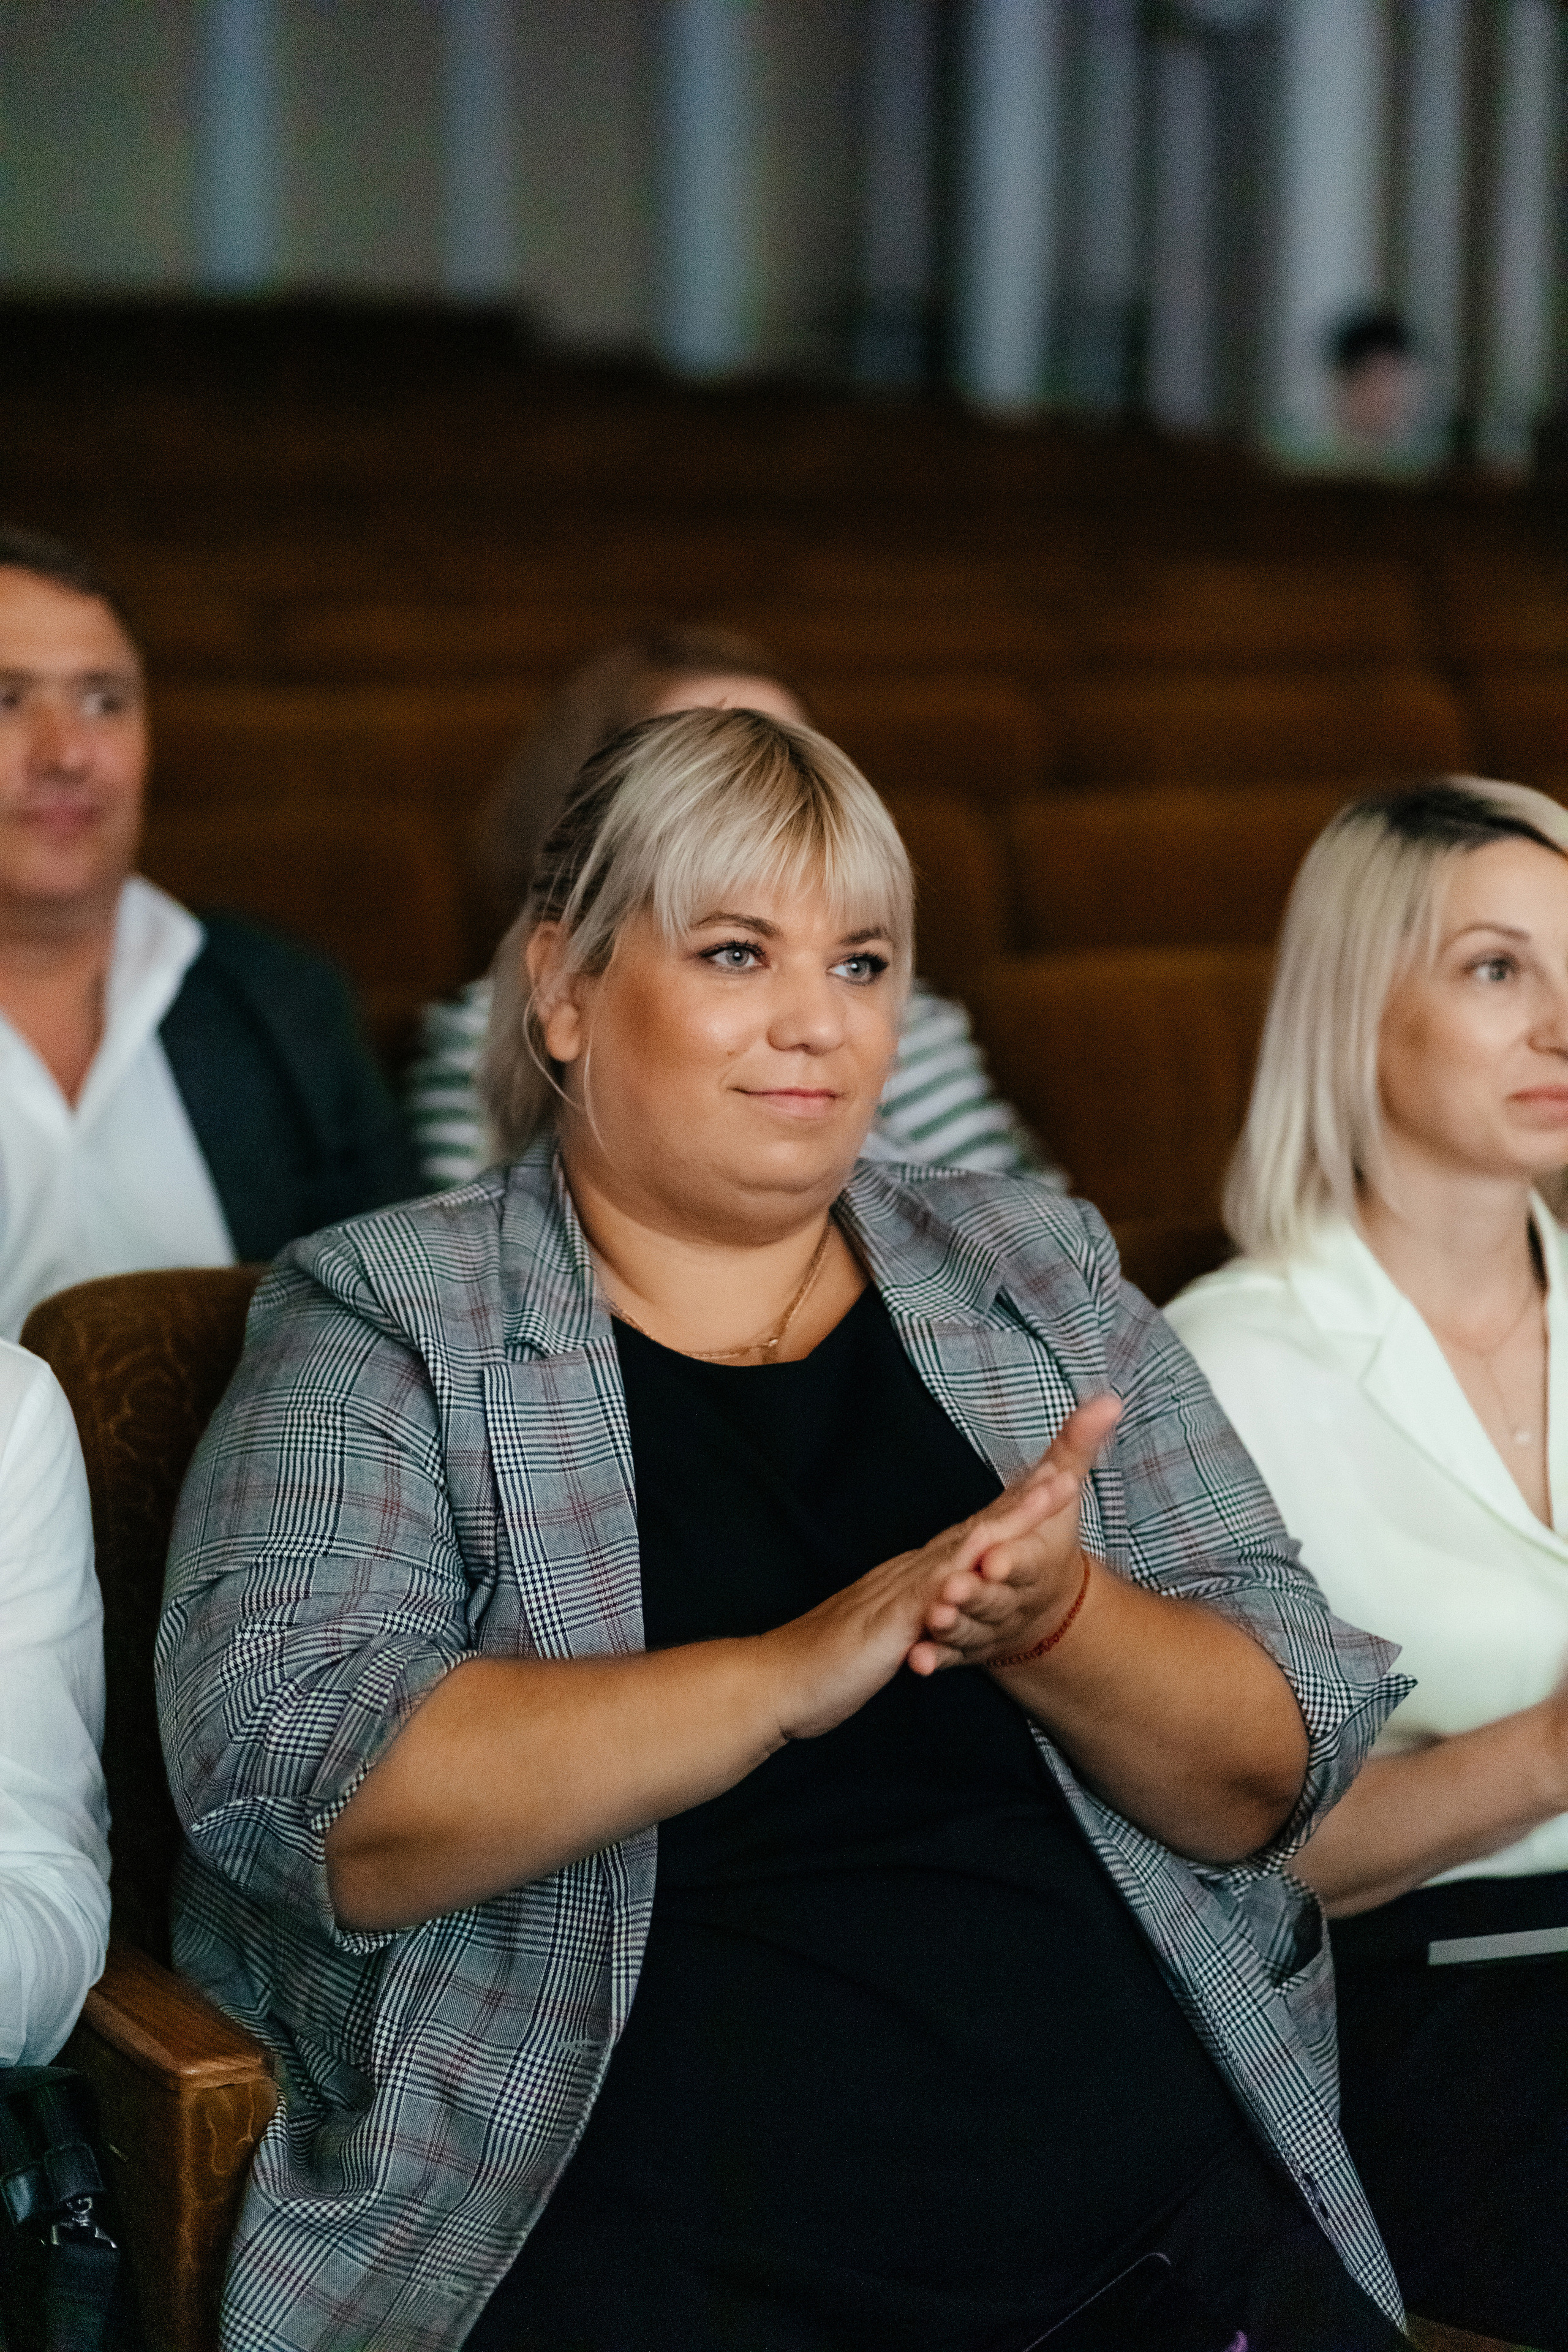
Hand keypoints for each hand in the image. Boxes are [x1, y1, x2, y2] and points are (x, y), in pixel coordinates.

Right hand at [763, 1392, 1121, 1741]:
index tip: (1050, 1482)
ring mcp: (900, 1591)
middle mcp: (907, 1574)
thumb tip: (930, 1613)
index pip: (968, 1536)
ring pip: (966, 1544)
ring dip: (1012, 1516)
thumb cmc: (823, 1667)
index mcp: (908, 1578)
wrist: (774, 1684)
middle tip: (1068, 1465)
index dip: (1009, 1510)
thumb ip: (908, 1619)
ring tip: (1054, 1488)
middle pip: (976, 1527)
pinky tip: (998, 1545)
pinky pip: (938, 1586)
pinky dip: (970, 1562)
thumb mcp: (882, 1638)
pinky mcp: (892, 1619)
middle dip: (1023, 1498)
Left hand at [913, 1390, 1123, 1672]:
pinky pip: (950, 1657)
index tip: (994, 1559)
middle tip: (952, 1592)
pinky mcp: (968, 1647)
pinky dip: (935, 1660)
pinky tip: (918, 1662)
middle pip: (994, 1598)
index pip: (1026, 1559)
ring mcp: (989, 1625)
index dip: (1011, 1560)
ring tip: (934, 1620)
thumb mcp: (1062, 1490)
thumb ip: (1077, 1447)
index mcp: (1035, 1560)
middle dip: (974, 1595)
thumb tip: (1109, 1398)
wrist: (1046, 1605)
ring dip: (952, 1628)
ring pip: (970, 1629)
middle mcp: (1013, 1596)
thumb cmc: (1049, 1540)